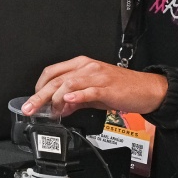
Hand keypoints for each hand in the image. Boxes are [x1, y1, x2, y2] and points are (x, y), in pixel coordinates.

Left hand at [21, 56, 167, 117]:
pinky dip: (76, 96)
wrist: (148, 90)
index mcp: (81, 65)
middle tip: (30, 108)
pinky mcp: (107, 87)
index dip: (39, 87)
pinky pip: (89, 90)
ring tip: (50, 111)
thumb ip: (75, 99)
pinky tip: (68, 101)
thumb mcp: (94, 93)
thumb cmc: (122, 88)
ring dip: (55, 99)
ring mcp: (97, 76)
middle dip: (39, 95)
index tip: (33, 101)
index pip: (52, 72)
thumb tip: (60, 108)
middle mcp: (87, 67)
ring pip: (68, 83)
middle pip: (56, 79)